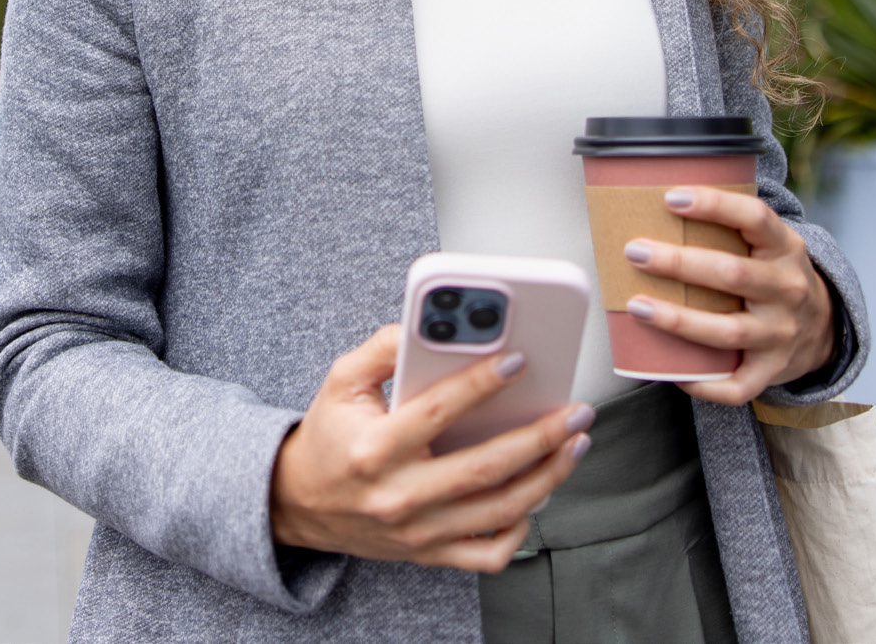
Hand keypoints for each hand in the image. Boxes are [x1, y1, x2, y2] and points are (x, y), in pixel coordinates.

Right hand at [270, 324, 593, 570]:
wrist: (299, 503)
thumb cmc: (330, 434)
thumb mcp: (342, 380)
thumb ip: (382, 347)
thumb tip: (426, 324)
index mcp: (376, 447)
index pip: (439, 412)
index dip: (481, 384)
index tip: (519, 361)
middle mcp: (399, 494)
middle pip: (483, 467)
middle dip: (540, 438)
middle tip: (576, 411)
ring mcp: (418, 531)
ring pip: (498, 510)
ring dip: (547, 477)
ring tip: (574, 443)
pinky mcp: (428, 553)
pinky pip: (488, 553)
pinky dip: (520, 529)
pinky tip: (537, 495)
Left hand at [623, 187, 835, 406]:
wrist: (823, 326)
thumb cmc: (772, 272)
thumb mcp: (768, 241)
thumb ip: (729, 221)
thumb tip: (653, 194)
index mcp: (784, 248)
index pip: (755, 217)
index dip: (714, 205)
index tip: (670, 197)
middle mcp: (787, 289)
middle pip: (732, 274)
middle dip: (678, 263)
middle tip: (635, 252)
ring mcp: (782, 333)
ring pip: (728, 330)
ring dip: (678, 319)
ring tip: (637, 306)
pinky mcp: (773, 370)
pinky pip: (737, 384)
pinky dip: (703, 383)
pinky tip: (670, 371)